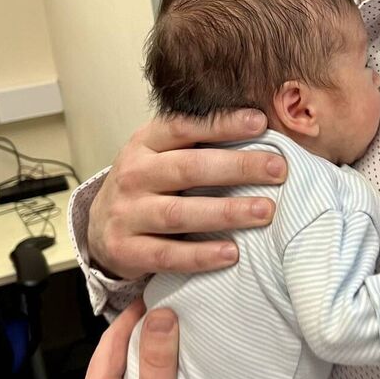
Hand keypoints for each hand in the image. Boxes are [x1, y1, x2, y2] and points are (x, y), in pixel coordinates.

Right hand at [87, 110, 286, 279]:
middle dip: (237, 167)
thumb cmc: (148, 185)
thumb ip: (198, 144)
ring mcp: (126, 214)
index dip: (221, 124)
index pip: (183, 127)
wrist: (100, 226)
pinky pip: (168, 255)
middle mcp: (132, 175)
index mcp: (144, 144)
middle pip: (187, 168)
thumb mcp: (161, 155)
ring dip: (226, 212)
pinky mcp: (125, 250)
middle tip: (278, 170)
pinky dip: (201, 255)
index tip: (261, 123)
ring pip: (179, 213)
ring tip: (265, 211)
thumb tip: (260, 131)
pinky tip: (232, 253)